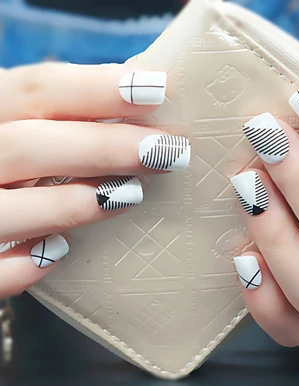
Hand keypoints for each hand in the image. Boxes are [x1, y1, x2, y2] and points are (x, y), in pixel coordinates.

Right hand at [0, 62, 189, 298]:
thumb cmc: (18, 158)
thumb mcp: (31, 125)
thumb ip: (68, 116)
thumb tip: (143, 102)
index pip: (36, 90)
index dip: (97, 89)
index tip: (159, 90)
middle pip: (28, 144)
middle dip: (103, 147)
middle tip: (166, 149)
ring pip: (6, 208)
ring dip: (70, 203)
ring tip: (134, 195)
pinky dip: (21, 267)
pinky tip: (62, 254)